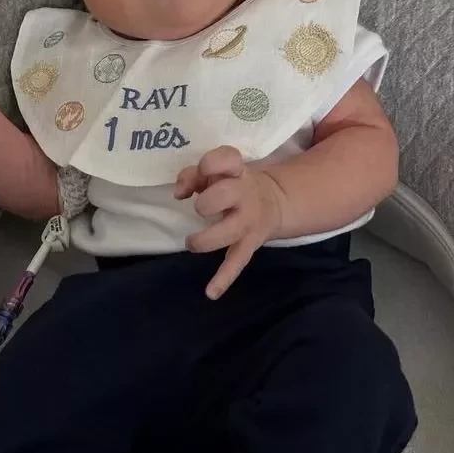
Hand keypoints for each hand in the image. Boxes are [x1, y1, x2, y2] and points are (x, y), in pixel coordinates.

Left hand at [175, 146, 285, 299]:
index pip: (227, 159)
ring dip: (204, 239)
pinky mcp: (249, 244)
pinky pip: (236, 262)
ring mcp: (248, 222)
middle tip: (201, 208)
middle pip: (223, 195)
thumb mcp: (218, 172)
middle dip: (206, 202)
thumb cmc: (232, 183)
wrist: (274, 202)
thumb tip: (179, 193)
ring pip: (227, 232)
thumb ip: (194, 175)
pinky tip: (210, 292)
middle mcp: (245, 195)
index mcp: (237, 172)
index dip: (210, 165)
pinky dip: (223, 279)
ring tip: (192, 242)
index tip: (202, 174)